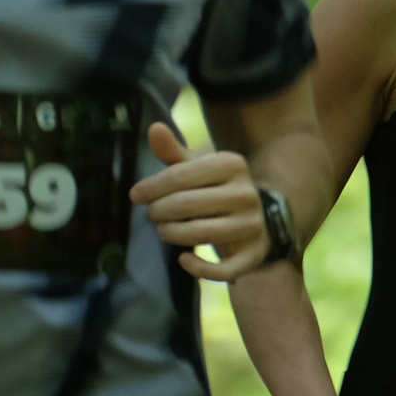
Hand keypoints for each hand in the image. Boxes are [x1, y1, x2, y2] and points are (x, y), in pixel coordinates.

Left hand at [130, 121, 265, 280]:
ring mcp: (252, 225)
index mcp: (232, 164)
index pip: (180, 175)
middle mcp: (246, 193)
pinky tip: (183, 258)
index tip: (136, 195)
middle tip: (152, 214)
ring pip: (202, 233)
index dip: (151, 186)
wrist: (258, 217)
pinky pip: (223, 268)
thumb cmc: (217, 188)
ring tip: (163, 230)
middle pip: (187, 204)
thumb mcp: (198, 168)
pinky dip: (198, 267)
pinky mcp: (253, 254)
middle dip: (160, 211)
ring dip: (173, 234)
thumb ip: (173, 152)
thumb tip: (154, 128)